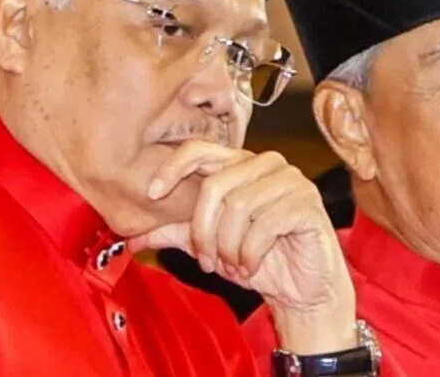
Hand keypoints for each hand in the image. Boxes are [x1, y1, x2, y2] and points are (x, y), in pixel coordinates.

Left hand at [128, 141, 356, 353]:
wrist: (303, 289)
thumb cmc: (262, 260)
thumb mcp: (211, 246)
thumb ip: (178, 234)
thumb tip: (133, 238)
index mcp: (242, 165)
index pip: (201, 150)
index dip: (173, 167)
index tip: (152, 195)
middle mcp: (267, 164)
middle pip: (216, 186)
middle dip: (205, 232)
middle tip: (208, 261)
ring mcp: (290, 180)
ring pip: (239, 206)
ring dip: (229, 247)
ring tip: (235, 266)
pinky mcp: (306, 202)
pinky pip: (264, 224)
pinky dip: (250, 253)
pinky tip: (251, 266)